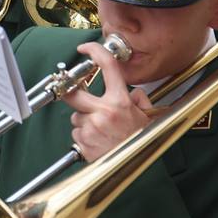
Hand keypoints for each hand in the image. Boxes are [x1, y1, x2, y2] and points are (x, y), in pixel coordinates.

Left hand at [62, 41, 152, 161]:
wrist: (137, 168)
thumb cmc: (142, 143)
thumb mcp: (146, 116)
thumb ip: (139, 100)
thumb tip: (133, 93)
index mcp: (120, 101)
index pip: (107, 67)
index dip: (94, 52)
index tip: (85, 48)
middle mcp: (104, 112)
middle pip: (73, 93)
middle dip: (71, 92)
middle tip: (75, 93)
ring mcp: (91, 127)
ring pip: (76, 117)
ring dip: (84, 121)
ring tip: (101, 131)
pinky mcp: (83, 142)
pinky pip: (76, 134)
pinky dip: (84, 137)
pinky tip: (98, 141)